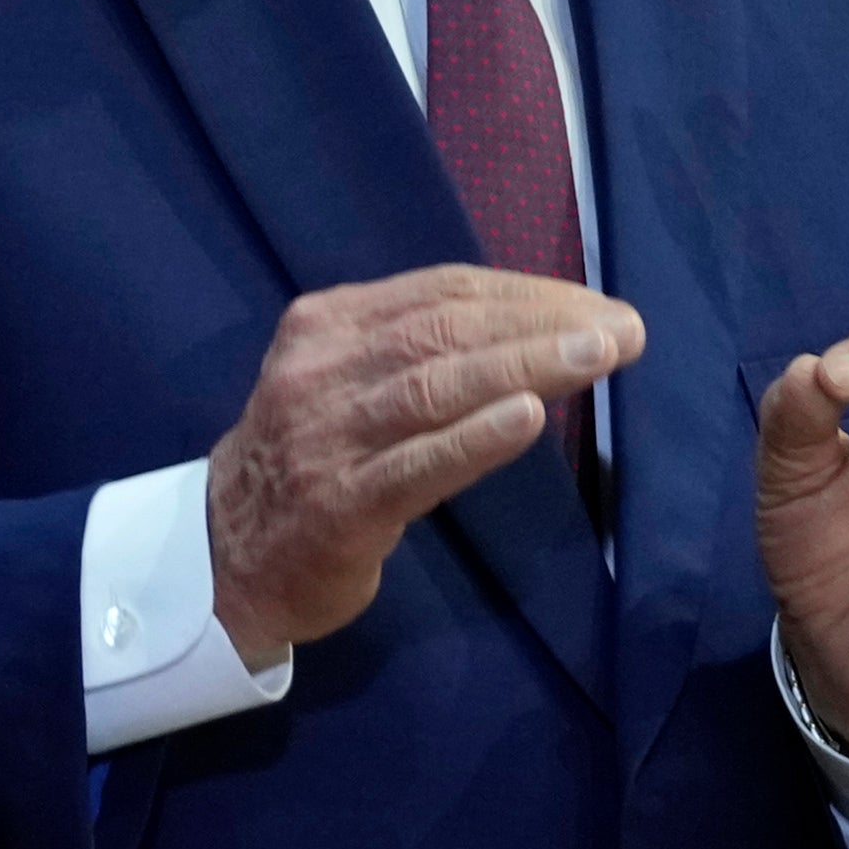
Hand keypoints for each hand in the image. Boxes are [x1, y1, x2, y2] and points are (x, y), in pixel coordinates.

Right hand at [207, 267, 643, 661]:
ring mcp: (325, 438)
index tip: (597, 306)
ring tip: (600, 355)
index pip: (441, 292)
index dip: (527, 293)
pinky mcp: (339, 505)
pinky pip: (416, 465)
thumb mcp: (341, 380)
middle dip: (541, 324)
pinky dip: (474, 438)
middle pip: (443, 330)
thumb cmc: (307, 461)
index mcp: (324, 325)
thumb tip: (536, 325)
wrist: (224, 556)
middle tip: (624, 329)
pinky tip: (527, 418)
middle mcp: (319, 370)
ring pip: (434, 386)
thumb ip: (413, 350)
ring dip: (525, 365)